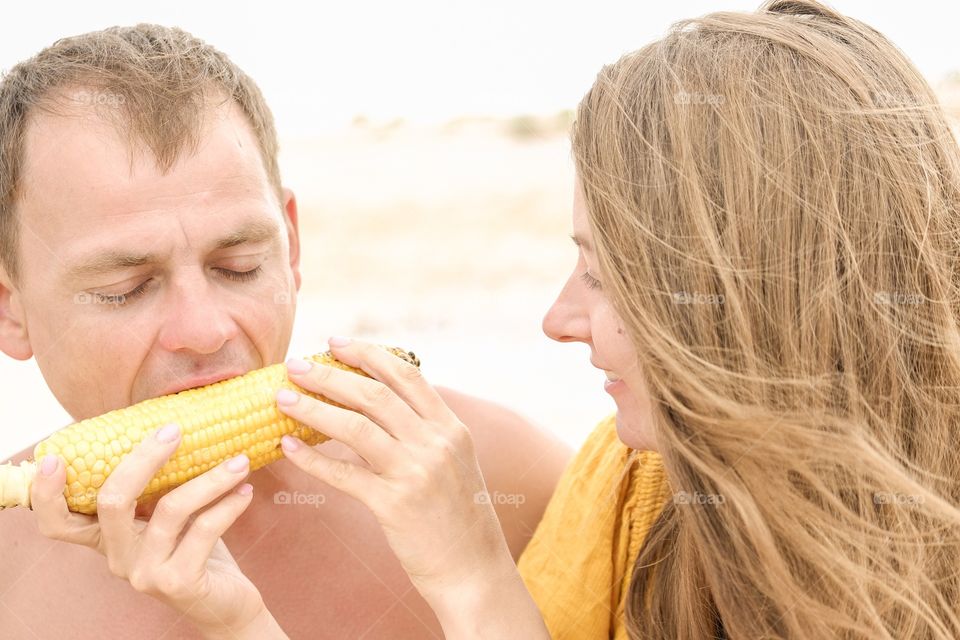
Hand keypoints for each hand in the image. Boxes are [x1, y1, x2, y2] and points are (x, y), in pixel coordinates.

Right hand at [30, 423, 278, 638]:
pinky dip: (228, 504)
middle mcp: (118, 558)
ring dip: (210, 479)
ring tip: (239, 461)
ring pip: (171, 510)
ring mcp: (145, 573)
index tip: (53, 459)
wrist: (226, 603)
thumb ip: (158, 488)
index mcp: (108, 539)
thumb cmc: (197, 549)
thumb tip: (169, 428)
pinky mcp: (178, 582)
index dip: (47, 495)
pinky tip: (245, 491)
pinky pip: (204, 529)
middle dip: (144, 458)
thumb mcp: (169, 518)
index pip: (59, 523)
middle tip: (175, 430)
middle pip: (113, 501)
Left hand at [276, 338, 542, 635]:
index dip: (367, 354)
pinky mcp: (393, 504)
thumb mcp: (454, 460)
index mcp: (450, 427)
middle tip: (295, 363)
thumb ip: (426, 428)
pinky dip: (312, 459)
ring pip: (355, 427)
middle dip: (330, 374)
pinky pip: (343, 474)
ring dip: (313, 408)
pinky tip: (288, 446)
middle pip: (374, 395)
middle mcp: (435, 443)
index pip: (406, 376)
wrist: (473, 568)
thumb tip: (382, 398)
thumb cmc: (458, 514)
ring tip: (282, 397)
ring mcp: (415, 473)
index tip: (334, 342)